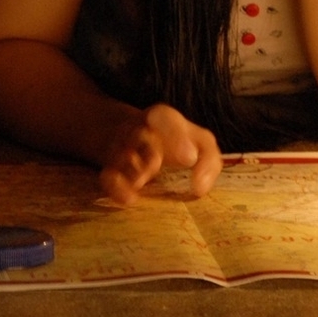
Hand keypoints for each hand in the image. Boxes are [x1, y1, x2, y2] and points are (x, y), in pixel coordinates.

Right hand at [99, 103, 221, 205]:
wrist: (132, 138)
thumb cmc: (174, 143)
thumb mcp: (199, 142)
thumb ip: (208, 160)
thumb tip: (200, 187)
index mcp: (161, 119)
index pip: (163, 117)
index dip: (175, 134)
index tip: (189, 157)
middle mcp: (138, 131)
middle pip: (139, 135)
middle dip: (148, 150)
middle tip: (156, 163)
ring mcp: (122, 150)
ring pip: (122, 156)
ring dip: (131, 168)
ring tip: (142, 179)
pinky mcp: (111, 171)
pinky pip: (108, 177)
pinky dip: (116, 187)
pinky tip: (130, 199)